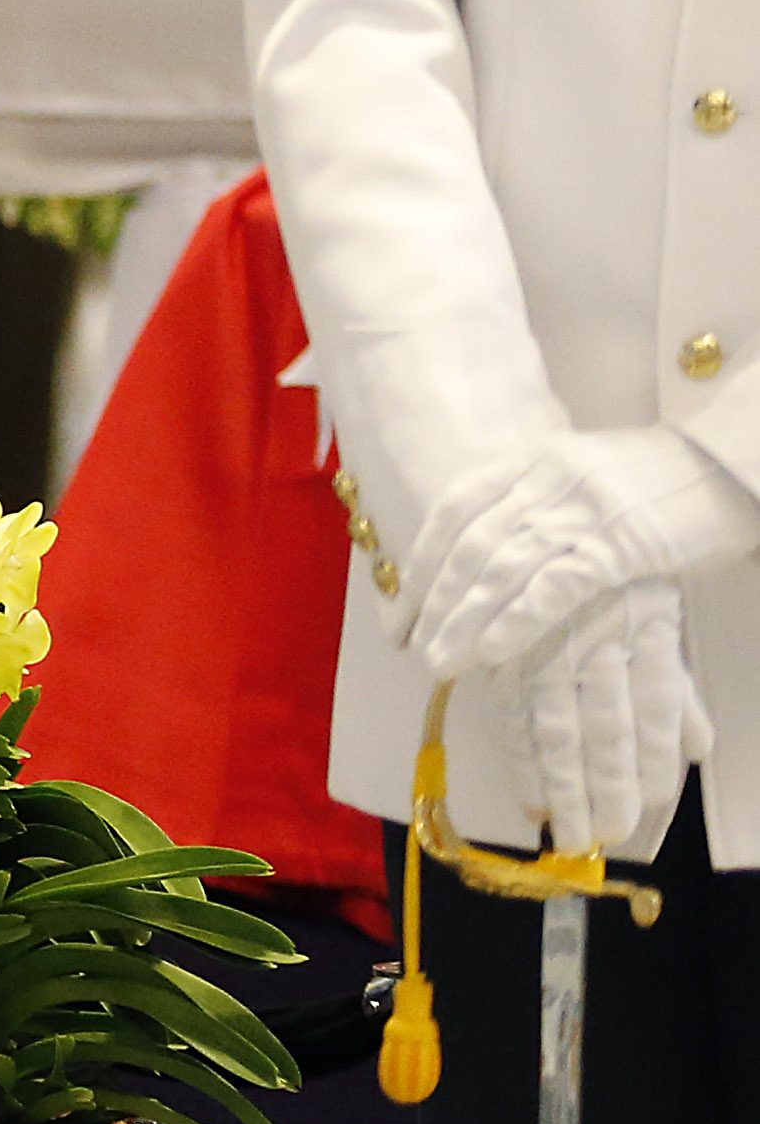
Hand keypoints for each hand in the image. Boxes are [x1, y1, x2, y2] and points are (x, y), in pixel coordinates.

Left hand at [406, 427, 759, 682]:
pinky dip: (517, 620)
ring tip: (440, 663)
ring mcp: (583, 509)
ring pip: (501, 568)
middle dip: (432, 601)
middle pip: (469, 544)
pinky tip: (492, 652)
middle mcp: (548, 478)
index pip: (454, 512)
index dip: (418, 563)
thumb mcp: (587, 477)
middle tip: (410, 646)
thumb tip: (488, 557)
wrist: (735, 462)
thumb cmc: (665, 480)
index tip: (396, 612)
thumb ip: (538, 505)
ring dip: (463, 619)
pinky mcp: (622, 542)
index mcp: (533, 460)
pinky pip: (556, 585)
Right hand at [502, 581, 715, 854]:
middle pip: (605, 730)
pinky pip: (514, 715)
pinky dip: (524, 763)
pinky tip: (534, 802)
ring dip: (566, 789)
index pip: (653, 710)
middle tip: (606, 839)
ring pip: (558, 731)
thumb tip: (699, 750)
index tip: (651, 806)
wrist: (549, 521)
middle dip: (607, 789)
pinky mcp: (503, 650)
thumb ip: (671, 687)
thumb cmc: (608, 573)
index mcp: (642, 634)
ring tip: (572, 836)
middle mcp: (595, 646)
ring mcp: (545, 650)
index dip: (651, 762)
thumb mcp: (655, 619)